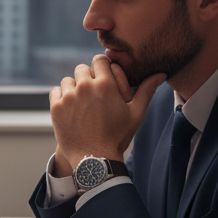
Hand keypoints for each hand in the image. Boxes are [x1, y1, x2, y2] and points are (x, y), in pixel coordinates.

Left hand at [49, 54, 164, 173]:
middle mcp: (85, 87)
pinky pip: (56, 92)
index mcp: (106, 84)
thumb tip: (161, 74)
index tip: (104, 78)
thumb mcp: (136, 113)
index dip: (102, 67)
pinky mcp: (56, 107)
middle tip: (94, 93)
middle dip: (88, 78)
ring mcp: (69, 97)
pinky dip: (61, 97)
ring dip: (74, 88)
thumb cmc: (118, 136)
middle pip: (82, 68)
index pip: (100, 59)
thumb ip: (146, 90)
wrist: (95, 158)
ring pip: (68, 80)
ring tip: (83, 103)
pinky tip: (71, 109)